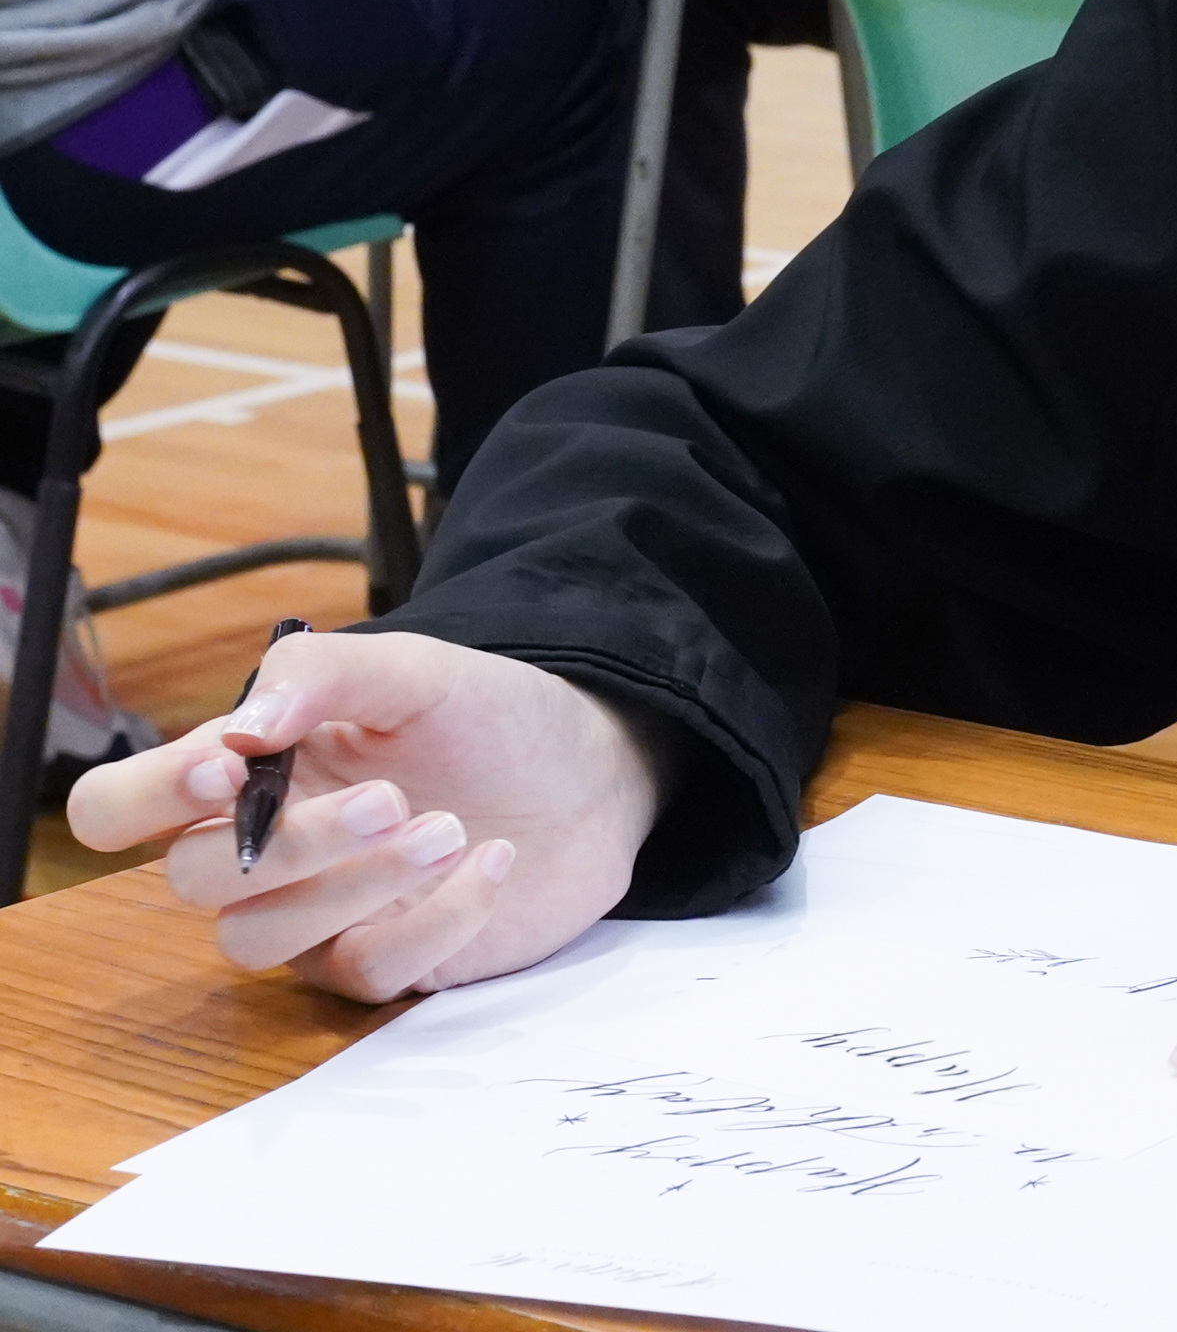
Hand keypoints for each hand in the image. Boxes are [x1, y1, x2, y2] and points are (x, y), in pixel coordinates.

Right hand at [65, 631, 666, 1002]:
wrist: (594, 771)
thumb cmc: (488, 717)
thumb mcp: (413, 669)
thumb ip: (321, 675)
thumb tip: (240, 727)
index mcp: (245, 774)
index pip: (118, 809)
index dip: (148, 798)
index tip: (232, 766)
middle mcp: (261, 855)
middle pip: (193, 883)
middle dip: (288, 844)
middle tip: (390, 798)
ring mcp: (318, 918)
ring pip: (262, 940)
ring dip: (356, 886)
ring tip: (449, 827)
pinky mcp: (386, 962)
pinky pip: (365, 972)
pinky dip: (434, 920)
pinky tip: (491, 862)